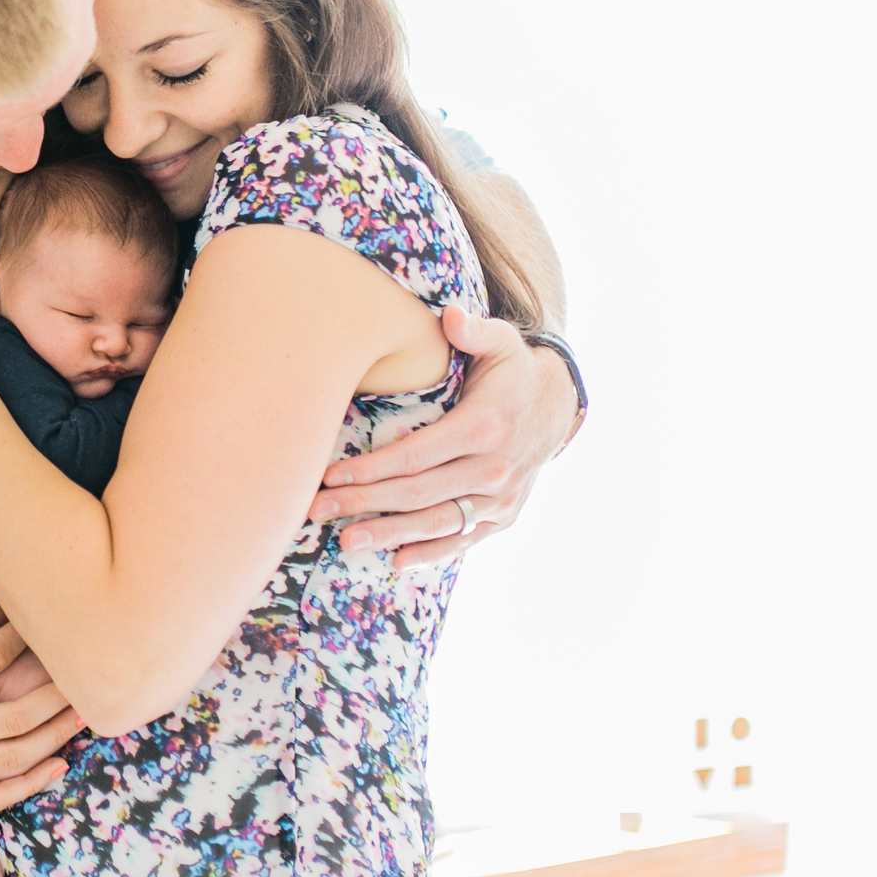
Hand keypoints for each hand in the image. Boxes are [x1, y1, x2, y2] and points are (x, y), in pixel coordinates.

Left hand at [307, 306, 579, 569]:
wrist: (558, 406)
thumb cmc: (512, 371)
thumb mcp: (501, 342)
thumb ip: (474, 331)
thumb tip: (450, 314)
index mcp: (485, 426)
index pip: (417, 454)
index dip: (372, 468)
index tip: (328, 475)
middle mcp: (495, 467)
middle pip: (419, 493)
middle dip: (365, 504)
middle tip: (318, 509)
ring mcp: (502, 497)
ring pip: (438, 523)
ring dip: (390, 535)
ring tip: (346, 541)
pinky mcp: (505, 516)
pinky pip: (465, 540)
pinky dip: (432, 553)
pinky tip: (397, 561)